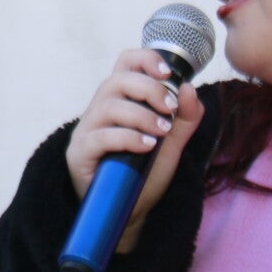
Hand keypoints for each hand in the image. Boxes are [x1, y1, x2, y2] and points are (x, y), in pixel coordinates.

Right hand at [64, 47, 206, 252]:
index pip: (125, 64)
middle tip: (170, 109)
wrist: (129, 211)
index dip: (144, 59)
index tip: (167, 72)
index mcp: (121, 99)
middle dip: (149, 89)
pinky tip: (146, 145)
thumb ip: (185, 118)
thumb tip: (190, 88)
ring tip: (161, 131)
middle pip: (117, 80)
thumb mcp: (172, 144)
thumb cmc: (144, 172)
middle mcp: (100, 109)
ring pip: (109, 106)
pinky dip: (126, 137)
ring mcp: (87, 130)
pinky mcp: (80, 153)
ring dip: (141, 115)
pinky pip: (100, 137)